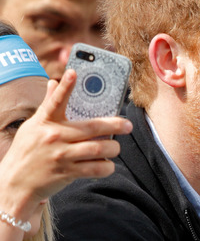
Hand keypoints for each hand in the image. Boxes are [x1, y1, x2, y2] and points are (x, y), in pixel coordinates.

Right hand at [0, 70, 131, 219]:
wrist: (14, 185)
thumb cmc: (27, 151)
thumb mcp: (33, 127)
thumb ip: (48, 106)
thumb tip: (52, 82)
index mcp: (45, 122)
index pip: (55, 101)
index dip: (65, 87)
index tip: (74, 72)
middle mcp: (53, 137)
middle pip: (92, 128)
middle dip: (115, 125)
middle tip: (128, 125)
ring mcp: (60, 155)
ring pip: (98, 148)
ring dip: (113, 148)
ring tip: (116, 147)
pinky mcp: (66, 172)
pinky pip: (95, 168)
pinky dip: (107, 166)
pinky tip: (108, 164)